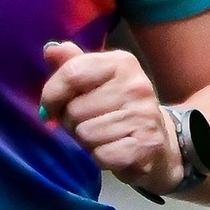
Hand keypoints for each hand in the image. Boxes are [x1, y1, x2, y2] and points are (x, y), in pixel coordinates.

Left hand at [39, 39, 183, 189]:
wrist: (158, 145)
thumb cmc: (118, 111)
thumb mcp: (97, 82)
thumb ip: (73, 66)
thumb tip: (51, 51)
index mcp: (122, 62)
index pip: (72, 73)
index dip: (51, 94)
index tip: (50, 107)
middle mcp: (136, 85)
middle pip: (74, 108)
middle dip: (72, 122)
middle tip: (89, 124)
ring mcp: (143, 116)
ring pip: (85, 134)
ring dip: (86, 142)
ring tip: (102, 137)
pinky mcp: (144, 146)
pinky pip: (100, 155)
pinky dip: (100, 158)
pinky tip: (113, 151)